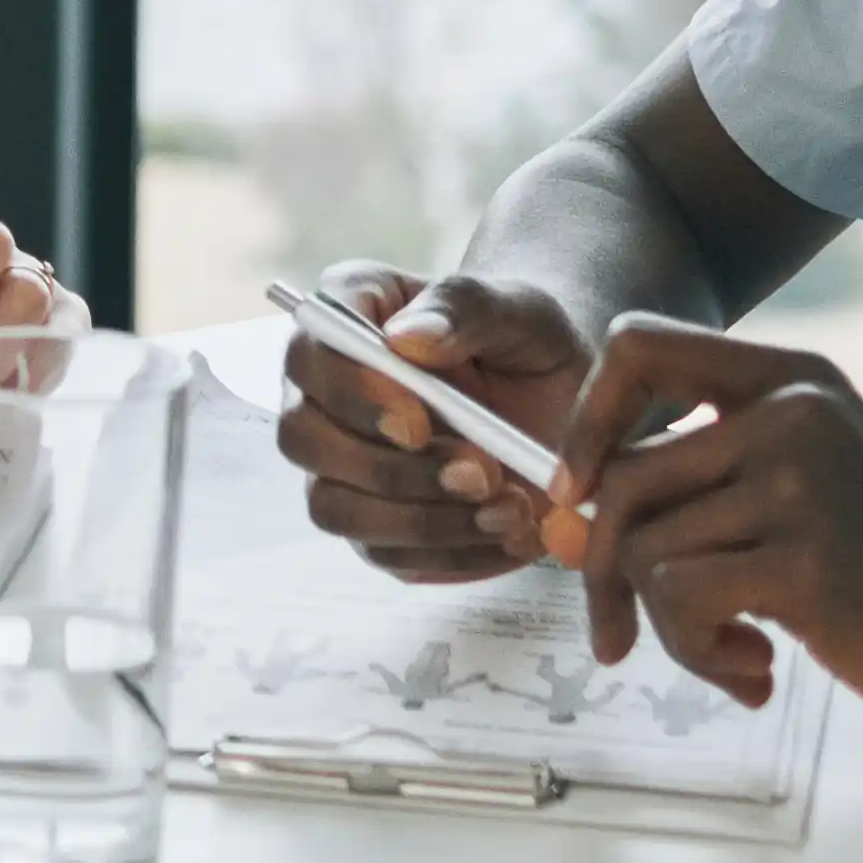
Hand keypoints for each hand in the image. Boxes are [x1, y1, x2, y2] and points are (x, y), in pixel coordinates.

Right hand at [271, 265, 602, 582]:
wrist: (559, 398)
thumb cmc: (528, 340)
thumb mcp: (519, 309)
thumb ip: (465, 308)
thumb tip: (405, 340)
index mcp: (348, 314)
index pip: (310, 353)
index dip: (353, 395)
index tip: (420, 424)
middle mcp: (325, 392)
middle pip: (303, 438)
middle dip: (389, 470)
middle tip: (481, 475)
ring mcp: (342, 463)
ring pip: (334, 507)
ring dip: (421, 521)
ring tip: (509, 511)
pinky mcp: (373, 521)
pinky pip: (385, 554)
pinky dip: (451, 554)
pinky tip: (510, 536)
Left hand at [543, 314, 862, 741]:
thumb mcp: (810, 488)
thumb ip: (703, 487)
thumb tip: (565, 520)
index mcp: (793, 378)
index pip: (636, 344)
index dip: (586, 422)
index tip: (579, 497)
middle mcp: (792, 414)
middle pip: (620, 480)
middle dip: (602, 574)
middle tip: (624, 636)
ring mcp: (801, 484)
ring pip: (642, 552)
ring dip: (671, 631)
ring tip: (734, 654)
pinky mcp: (806, 564)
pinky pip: (679, 602)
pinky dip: (698, 653)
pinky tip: (756, 671)